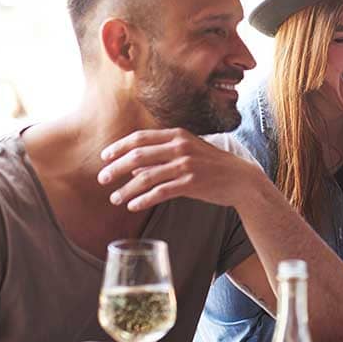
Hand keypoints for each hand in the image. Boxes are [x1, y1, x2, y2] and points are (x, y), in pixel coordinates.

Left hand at [98, 128, 263, 210]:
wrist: (241, 179)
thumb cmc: (213, 166)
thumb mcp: (189, 152)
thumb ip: (162, 155)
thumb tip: (134, 164)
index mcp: (178, 135)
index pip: (140, 138)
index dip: (119, 147)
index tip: (104, 157)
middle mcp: (180, 146)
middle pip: (138, 155)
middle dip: (115, 168)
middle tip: (102, 179)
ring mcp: (186, 164)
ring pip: (146, 176)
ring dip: (126, 189)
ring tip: (114, 199)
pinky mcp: (191, 182)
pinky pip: (160, 192)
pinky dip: (143, 199)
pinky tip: (133, 206)